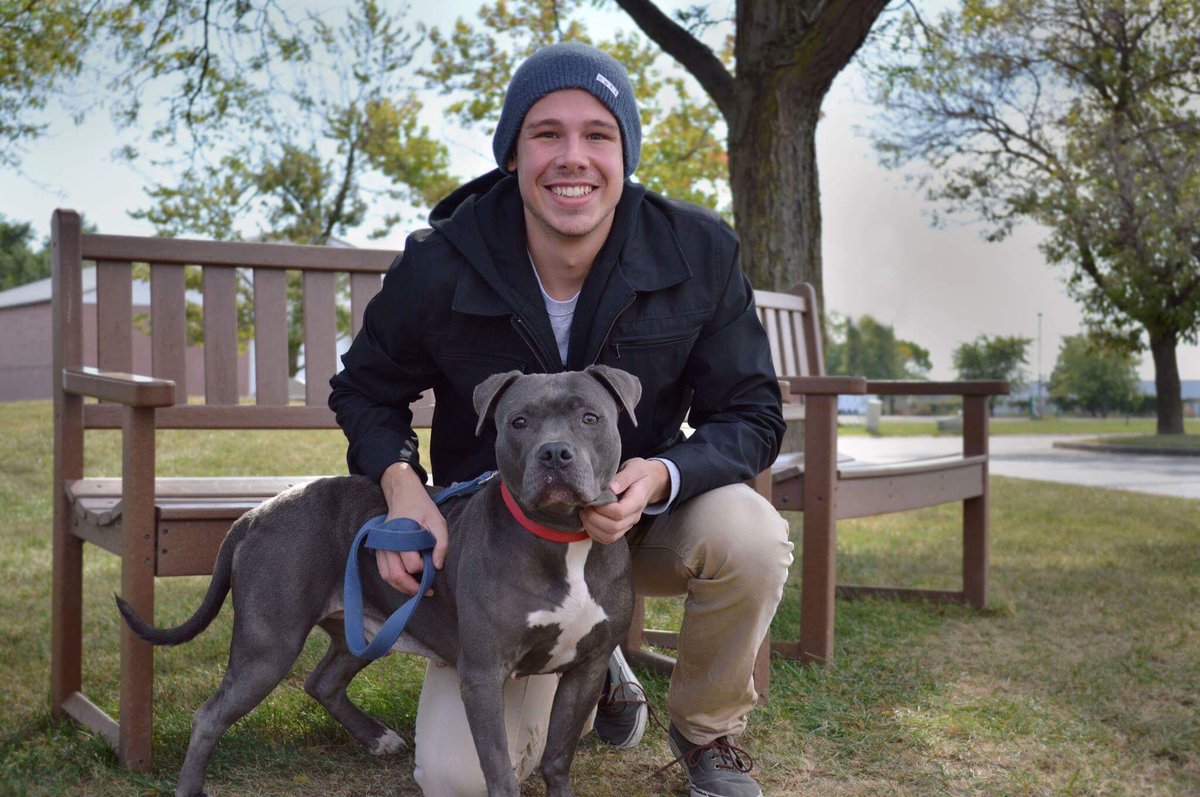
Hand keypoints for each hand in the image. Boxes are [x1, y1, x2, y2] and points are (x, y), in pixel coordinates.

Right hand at [377, 462, 447, 595]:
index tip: (434, 568)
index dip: (423, 570)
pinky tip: (408, 583)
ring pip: (387, 576)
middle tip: (428, 591)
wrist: (402, 495)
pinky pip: (384, 571)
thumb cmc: (422, 508)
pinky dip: (395, 581)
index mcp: (401, 535)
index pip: (410, 563)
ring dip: (402, 587)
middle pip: (395, 575)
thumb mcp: (438, 521)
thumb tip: (438, 566)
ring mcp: (381, 547)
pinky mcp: (379, 550)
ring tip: (418, 590)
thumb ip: (441, 543)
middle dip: (412, 588)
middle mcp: (387, 543)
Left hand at [579, 458, 669, 544]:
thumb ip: (624, 477)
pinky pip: (607, 539)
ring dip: (592, 527)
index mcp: (637, 501)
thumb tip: (610, 488)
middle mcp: (633, 517)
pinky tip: (588, 520)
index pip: (619, 512)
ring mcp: (628, 524)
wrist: (649, 482)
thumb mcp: (634, 468)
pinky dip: (594, 533)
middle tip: (584, 506)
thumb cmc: (640, 473)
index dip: (602, 508)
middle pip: (613, 528)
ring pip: (609, 537)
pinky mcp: (621, 528)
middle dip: (593, 518)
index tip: (593, 498)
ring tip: (584, 513)